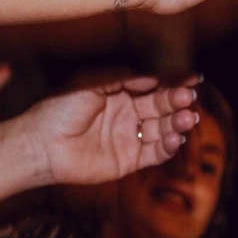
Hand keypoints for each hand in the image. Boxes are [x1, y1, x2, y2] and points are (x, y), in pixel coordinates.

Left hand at [20, 77, 201, 187]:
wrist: (42, 145)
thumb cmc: (59, 110)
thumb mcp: (89, 84)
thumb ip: (121, 78)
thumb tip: (153, 77)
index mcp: (118, 91)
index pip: (152, 84)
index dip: (173, 81)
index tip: (194, 78)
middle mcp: (126, 113)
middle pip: (160, 105)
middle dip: (176, 101)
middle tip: (188, 98)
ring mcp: (129, 137)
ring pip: (161, 128)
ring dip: (176, 123)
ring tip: (187, 119)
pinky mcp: (129, 160)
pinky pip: (155, 153)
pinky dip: (167, 146)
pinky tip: (175, 138)